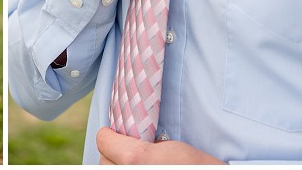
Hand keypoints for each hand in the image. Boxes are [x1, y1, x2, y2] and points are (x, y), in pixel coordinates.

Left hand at [97, 127, 223, 164]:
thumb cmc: (198, 167)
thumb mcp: (172, 147)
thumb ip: (140, 144)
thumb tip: (125, 140)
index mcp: (135, 160)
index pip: (103, 141)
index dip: (111, 135)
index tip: (118, 134)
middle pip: (102, 161)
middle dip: (113, 154)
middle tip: (131, 151)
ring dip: (118, 168)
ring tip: (138, 166)